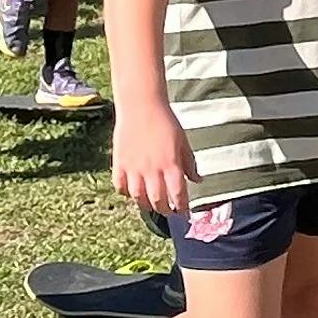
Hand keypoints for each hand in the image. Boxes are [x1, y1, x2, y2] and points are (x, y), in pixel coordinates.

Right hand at [112, 104, 194, 220]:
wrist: (141, 104)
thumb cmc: (165, 121)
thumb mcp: (183, 142)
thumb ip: (190, 163)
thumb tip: (198, 180)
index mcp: (171, 165)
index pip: (178, 195)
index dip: (182, 208)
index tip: (184, 212)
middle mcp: (152, 170)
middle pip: (158, 200)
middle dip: (164, 210)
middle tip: (168, 210)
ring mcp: (134, 167)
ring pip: (138, 197)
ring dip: (145, 204)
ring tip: (150, 203)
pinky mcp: (120, 162)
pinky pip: (120, 186)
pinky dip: (125, 192)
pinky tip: (131, 191)